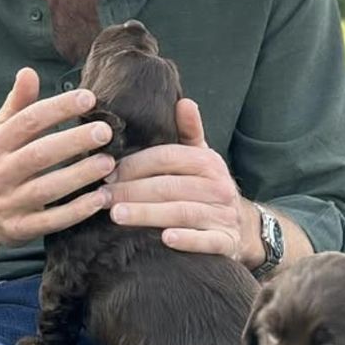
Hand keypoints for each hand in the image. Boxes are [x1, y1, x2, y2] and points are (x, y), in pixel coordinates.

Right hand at [0, 67, 115, 246]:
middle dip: (74, 141)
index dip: (58, 108)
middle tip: (105, 131)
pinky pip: (51, 221)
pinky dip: (77, 211)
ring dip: (80, 176)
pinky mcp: (20, 229)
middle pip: (39, 154)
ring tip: (109, 163)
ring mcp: (9, 203)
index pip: (28, 121)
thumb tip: (28, 71)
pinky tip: (101, 199)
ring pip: (47, 189)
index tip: (89, 98)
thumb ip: (16, 105)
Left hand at [100, 98, 252, 259]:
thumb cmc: (207, 189)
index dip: (135, 164)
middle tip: (102, 197)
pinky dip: (187, 239)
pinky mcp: (226, 242)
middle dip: (132, 191)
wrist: (242, 229)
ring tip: (117, 215)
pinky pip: (206, 241)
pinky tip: (165, 239)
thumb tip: (184, 101)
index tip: (107, 173)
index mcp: (208, 162)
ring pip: (182, 212)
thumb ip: (189, 132)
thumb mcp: (202, 159)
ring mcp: (223, 215)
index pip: (166, 158)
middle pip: (169, 186)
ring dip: (148, 214)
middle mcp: (218, 186)